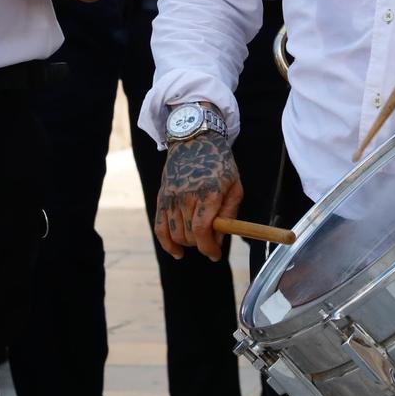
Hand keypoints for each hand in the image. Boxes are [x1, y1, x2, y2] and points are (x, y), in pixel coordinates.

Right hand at [154, 128, 242, 260]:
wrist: (194, 139)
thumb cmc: (219, 163)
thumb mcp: (235, 185)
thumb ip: (229, 213)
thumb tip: (220, 238)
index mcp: (208, 193)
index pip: (202, 231)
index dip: (208, 248)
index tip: (215, 256)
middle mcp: (186, 196)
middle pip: (189, 235)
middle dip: (201, 245)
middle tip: (211, 242)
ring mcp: (171, 197)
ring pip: (176, 234)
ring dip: (188, 243)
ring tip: (198, 238)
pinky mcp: (161, 197)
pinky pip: (159, 227)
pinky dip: (166, 243)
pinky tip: (177, 252)